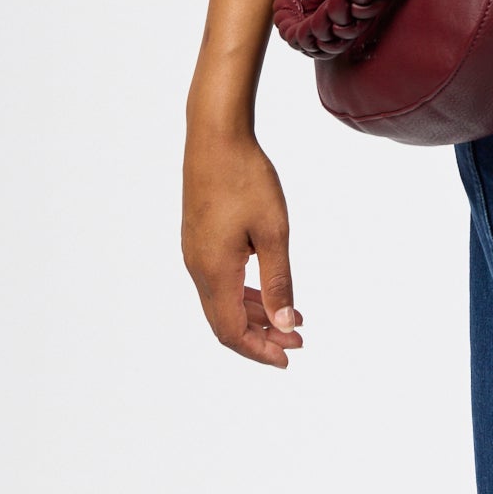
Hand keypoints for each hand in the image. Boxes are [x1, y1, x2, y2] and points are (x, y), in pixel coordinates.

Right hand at [182, 126, 304, 366]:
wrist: (215, 136)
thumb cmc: (245, 179)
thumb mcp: (273, 231)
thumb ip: (278, 280)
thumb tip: (284, 324)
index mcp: (214, 272)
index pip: (232, 332)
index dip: (260, 350)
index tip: (289, 357)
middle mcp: (198, 268)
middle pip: (225, 321)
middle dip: (261, 335)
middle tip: (297, 338)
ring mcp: (196, 252)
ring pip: (222, 300)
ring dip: (254, 312)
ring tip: (289, 316)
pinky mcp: (199, 237)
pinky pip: (219, 279)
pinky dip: (244, 291)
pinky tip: (266, 284)